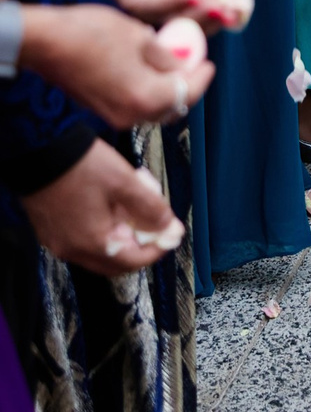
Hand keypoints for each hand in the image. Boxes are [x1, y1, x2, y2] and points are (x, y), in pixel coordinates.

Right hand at [17, 5, 212, 129]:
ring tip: (171, 62)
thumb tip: (184, 62)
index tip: (209, 63)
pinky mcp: (101, 111)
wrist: (47, 43)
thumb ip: (166, 55)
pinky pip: (134, 106)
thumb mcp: (139, 36)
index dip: (201, 77)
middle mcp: (131, 114)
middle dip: (186, 86)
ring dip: (166, 89)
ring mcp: (114, 116)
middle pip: (172, 106)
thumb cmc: (91, 34)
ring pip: (153, 109)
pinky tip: (146, 69)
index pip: (187, 92)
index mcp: (146, 96)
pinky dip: (147, 91)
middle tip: (193, 63)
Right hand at [22, 137, 183, 276]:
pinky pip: (81, 239)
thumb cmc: (81, 165)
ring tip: (132, 206)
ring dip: (120, 235)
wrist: (38, 149)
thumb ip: (149, 207)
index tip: (171, 234)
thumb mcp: (124, 181)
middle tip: (153, 222)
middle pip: (115, 261)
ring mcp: (58, 241)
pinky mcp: (49, 229)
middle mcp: (72, 250)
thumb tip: (168, 227)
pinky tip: (109, 203)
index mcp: (92, 244)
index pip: (132, 261)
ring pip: (98, 250)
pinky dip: (101, 229)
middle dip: (139, 244)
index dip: (157, 249)